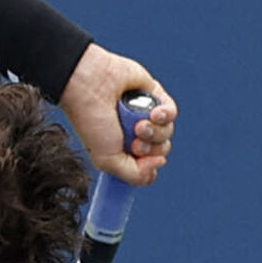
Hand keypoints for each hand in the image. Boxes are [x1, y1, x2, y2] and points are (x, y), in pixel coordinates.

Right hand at [59, 44, 177, 185]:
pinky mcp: (154, 95)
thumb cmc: (91, 121)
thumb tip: (160, 164)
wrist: (90, 87)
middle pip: (160, 150)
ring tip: (139, 124)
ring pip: (167, 132)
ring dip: (156, 131)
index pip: (147, 166)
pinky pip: (172, 112)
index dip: (148, 166)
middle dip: (151, 148)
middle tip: (135, 141)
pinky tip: (154, 113)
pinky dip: (166, 115)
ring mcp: (144, 115)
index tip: (138, 160)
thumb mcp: (107, 160)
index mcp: (121, 150)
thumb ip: (134, 175)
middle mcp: (134, 134)